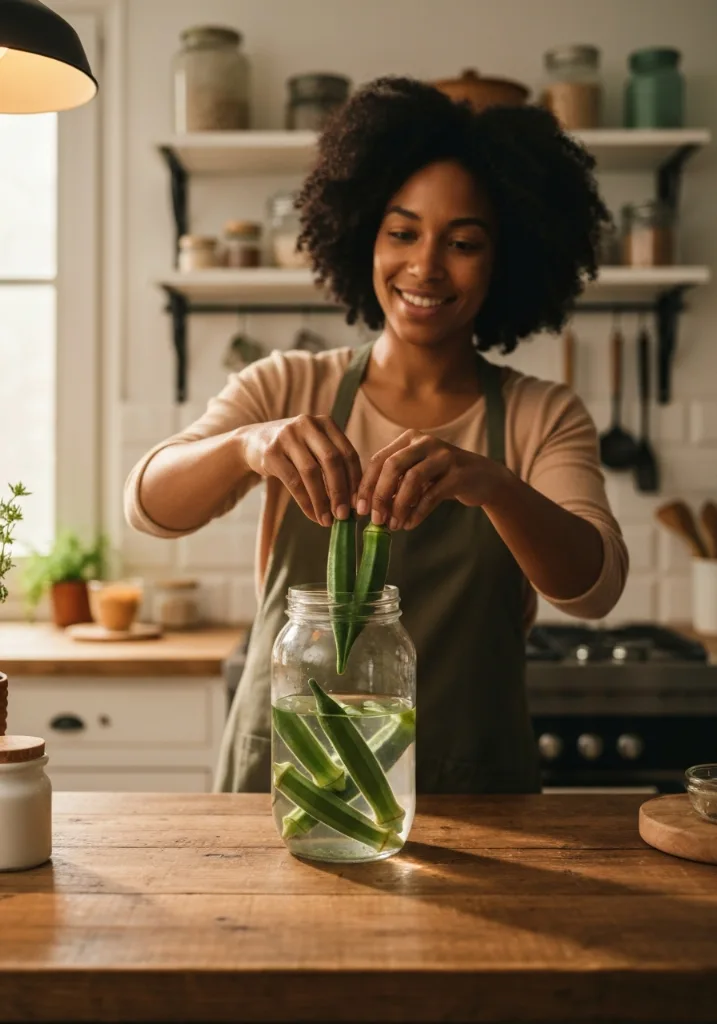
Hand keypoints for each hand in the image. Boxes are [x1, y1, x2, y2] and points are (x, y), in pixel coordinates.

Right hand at [242, 415, 361, 526]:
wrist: (253, 441)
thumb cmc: (293, 450)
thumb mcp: (315, 447)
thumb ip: (333, 466)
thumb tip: (353, 502)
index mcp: (325, 423)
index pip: (347, 452)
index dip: (355, 480)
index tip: (358, 503)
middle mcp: (308, 424)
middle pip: (332, 460)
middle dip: (340, 491)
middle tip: (344, 515)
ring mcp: (287, 436)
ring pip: (311, 472)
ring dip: (322, 500)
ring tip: (327, 520)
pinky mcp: (271, 452)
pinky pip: (293, 481)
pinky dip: (305, 502)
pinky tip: (312, 515)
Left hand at [356, 430, 507, 530]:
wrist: (483, 478)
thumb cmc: (442, 478)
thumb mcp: (416, 473)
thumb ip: (394, 484)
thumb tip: (369, 508)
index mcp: (409, 439)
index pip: (379, 459)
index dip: (366, 485)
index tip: (359, 509)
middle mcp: (425, 442)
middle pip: (392, 466)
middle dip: (380, 495)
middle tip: (375, 519)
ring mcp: (444, 456)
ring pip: (412, 480)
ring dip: (399, 506)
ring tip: (394, 525)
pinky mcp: (459, 473)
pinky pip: (432, 495)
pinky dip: (418, 512)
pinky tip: (410, 524)